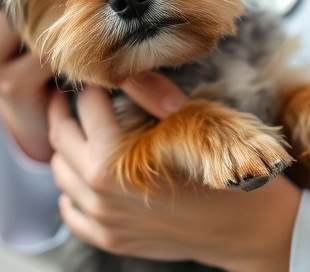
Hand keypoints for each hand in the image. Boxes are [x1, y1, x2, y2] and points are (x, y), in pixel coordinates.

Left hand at [48, 73, 301, 271]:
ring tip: (79, 129)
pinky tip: (84, 176)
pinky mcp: (111, 239)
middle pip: (61, 138)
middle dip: (65, 109)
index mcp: (113, 158)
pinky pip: (71, 214)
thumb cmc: (224, 165)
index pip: (86, 105)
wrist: (248, 224)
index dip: (91, 82)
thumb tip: (122, 69)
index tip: (96, 70)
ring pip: (61, 174)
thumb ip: (148, 94)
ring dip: (67, 148)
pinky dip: (72, 192)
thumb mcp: (189, 120)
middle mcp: (99, 192)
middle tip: (70, 92)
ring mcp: (103, 220)